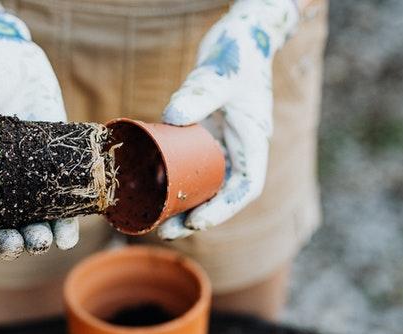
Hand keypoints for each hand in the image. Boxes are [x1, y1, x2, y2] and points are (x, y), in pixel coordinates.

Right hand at [0, 10, 77, 259]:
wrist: (14, 56)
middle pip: (2, 228)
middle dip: (13, 243)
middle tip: (26, 241)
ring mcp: (28, 180)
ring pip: (33, 223)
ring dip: (41, 238)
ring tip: (50, 240)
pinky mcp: (55, 169)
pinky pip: (60, 203)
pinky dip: (66, 221)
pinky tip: (70, 232)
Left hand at [158, 0, 298, 239]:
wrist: (239, 34)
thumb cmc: (238, 52)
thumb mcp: (220, 73)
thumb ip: (200, 93)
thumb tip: (171, 117)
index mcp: (252, 141)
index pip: (244, 187)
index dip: (222, 210)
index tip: (196, 221)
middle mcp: (239, 148)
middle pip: (221, 194)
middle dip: (196, 216)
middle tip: (165, 230)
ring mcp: (221, 143)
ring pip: (204, 183)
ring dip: (182, 204)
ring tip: (154, 220)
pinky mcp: (204, 134)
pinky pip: (190, 164)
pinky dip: (173, 179)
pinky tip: (150, 189)